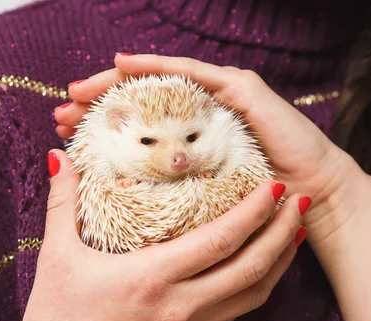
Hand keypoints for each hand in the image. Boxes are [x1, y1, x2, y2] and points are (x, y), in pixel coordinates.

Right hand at [0, 150, 309, 320]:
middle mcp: (180, 305)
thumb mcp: (57, 257)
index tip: (276, 186)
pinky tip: (262, 271)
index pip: (220, 241)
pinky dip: (258, 287)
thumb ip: (63, 201)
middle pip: (251, 268)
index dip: (254, 213)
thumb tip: (59, 157)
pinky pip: (235, 311)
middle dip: (282, 232)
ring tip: (295, 233)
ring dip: (279, 261)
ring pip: (252, 294)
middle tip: (302, 201)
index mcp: (151, 278)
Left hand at [54, 53, 370, 243]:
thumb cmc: (253, 206)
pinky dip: (158, 67)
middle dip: (99, 106)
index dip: (99, 129)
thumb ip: (163, 194)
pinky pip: (192, 74)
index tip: (64, 135)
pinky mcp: (240, 91)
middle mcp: (198, 116)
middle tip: (63, 111)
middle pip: (140, 104)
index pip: (135, 129)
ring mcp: (218, 98)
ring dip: (117, 84)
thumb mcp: (196, 201)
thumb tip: (117, 198)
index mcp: (185, 142)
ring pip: (158, 85)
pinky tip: (126, 64)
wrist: (307, 201)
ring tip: (81, 90)